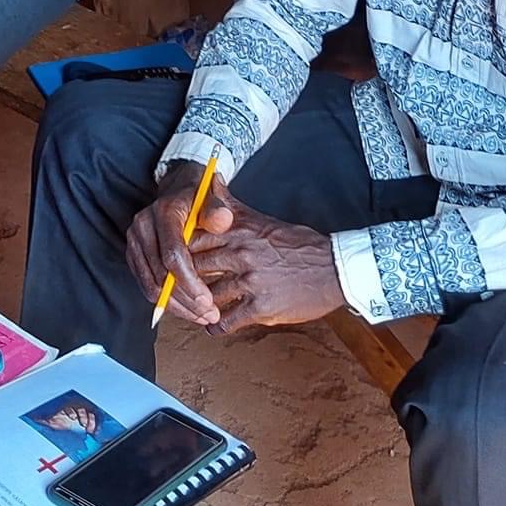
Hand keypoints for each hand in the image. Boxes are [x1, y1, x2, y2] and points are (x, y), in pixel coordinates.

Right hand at [125, 162, 234, 326]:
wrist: (179, 187)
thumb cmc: (200, 194)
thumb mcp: (213, 196)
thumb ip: (218, 209)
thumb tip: (223, 220)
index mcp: (164, 212)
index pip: (172, 255)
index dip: (189, 282)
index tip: (207, 301)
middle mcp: (143, 226)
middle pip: (160, 275)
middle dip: (186, 301)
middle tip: (210, 315)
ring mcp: (135, 241)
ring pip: (151, 286)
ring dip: (177, 307)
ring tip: (202, 316)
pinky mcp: (134, 254)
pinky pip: (147, 285)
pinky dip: (166, 302)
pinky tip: (187, 308)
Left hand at [187, 200, 343, 333]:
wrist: (332, 269)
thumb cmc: (298, 244)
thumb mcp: (261, 218)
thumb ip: (232, 204)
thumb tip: (212, 178)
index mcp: (240, 229)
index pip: (194, 238)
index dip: (179, 251)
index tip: (173, 260)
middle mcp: (241, 252)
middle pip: (195, 267)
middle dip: (183, 280)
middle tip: (175, 289)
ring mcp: (249, 280)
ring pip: (207, 295)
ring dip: (198, 305)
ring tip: (193, 309)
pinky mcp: (260, 307)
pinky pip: (227, 320)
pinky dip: (215, 327)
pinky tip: (213, 327)